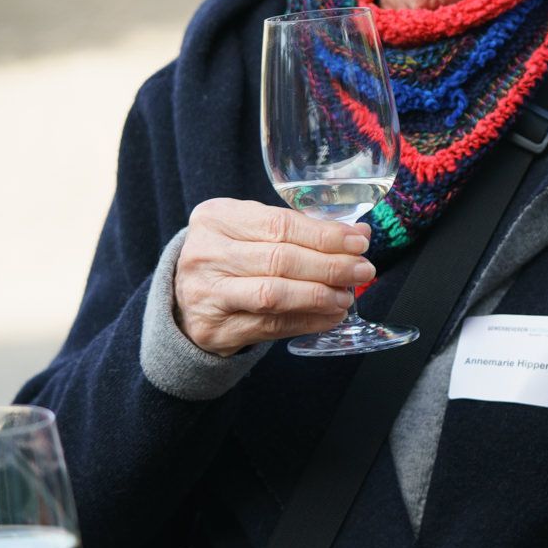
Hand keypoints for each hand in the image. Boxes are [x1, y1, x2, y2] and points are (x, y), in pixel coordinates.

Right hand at [173, 198, 374, 355]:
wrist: (185, 301)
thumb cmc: (230, 258)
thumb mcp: (251, 231)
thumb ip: (299, 229)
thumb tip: (358, 234)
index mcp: (216, 218)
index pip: (280, 224)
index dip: (325, 235)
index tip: (359, 242)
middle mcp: (206, 254)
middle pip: (280, 259)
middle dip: (330, 266)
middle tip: (363, 270)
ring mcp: (206, 293)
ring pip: (274, 294)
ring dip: (319, 295)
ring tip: (346, 296)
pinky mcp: (215, 329)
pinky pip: (270, 326)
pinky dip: (307, 321)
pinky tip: (331, 315)